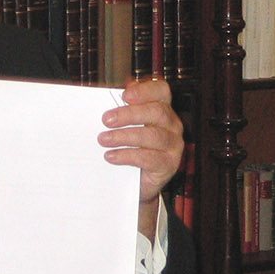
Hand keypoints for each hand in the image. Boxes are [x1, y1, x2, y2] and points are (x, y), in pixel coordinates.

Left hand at [100, 78, 184, 220]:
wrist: (136, 183)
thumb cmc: (130, 149)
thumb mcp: (126, 128)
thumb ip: (120, 113)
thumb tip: (101, 106)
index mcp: (163, 109)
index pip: (162, 91)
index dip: (145, 90)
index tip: (125, 95)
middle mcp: (172, 125)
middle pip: (157, 112)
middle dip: (129, 114)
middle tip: (106, 120)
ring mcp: (173, 145)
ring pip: (153, 135)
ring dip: (124, 136)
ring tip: (103, 140)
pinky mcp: (169, 164)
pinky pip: (149, 158)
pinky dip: (127, 155)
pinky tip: (111, 156)